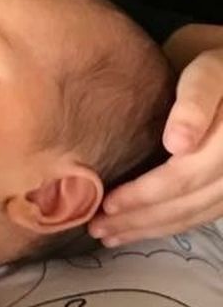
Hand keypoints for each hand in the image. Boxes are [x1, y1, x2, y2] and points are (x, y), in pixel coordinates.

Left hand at [90, 44, 222, 245]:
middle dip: (141, 215)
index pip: (187, 172)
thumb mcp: (203, 73)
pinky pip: (201, 215)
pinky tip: (136, 230)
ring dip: (151, 228)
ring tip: (108, 235)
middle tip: (97, 225)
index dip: (148, 192)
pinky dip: (168, 226)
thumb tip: (179, 144)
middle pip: (189, 197)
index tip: (110, 202)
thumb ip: (195, 102)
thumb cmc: (208, 71)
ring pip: (195, 212)